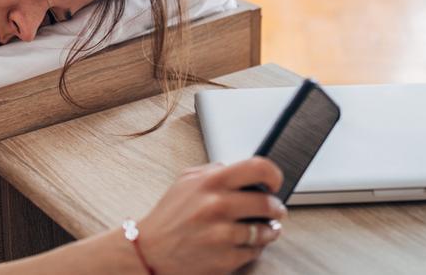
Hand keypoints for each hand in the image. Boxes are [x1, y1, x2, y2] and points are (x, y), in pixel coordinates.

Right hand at [135, 157, 286, 274]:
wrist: (149, 252)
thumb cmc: (168, 217)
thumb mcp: (185, 182)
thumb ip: (212, 171)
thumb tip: (240, 169)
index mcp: (210, 182)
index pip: (258, 168)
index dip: (274, 175)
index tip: (275, 183)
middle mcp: (217, 206)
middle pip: (268, 203)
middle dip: (276, 208)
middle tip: (275, 210)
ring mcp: (222, 234)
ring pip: (265, 231)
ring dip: (268, 230)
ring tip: (263, 228)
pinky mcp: (225, 259)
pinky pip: (254, 251)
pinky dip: (253, 248)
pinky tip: (245, 243)